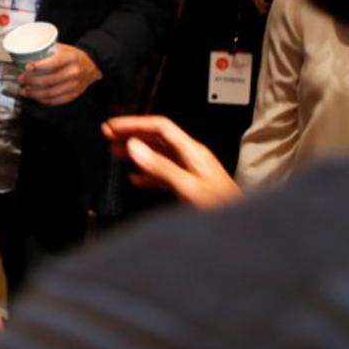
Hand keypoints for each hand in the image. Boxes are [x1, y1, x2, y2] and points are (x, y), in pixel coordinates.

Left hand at [19, 43, 101, 105]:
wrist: (92, 66)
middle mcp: (74, 72)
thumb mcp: (64, 48)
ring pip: (51, 93)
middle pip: (49, 80)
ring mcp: (75, 85)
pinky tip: (36, 98)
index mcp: (71, 58)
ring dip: (35, 94)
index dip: (39, 66)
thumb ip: (49, 49)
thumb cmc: (73, 56)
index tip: (27, 67)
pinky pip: (57, 101)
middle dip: (32, 81)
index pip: (54, 63)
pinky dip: (44, 101)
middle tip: (21, 79)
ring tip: (24, 91)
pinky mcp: (74, 94)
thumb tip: (27, 51)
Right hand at [102, 115, 241, 207]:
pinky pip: (162, 174)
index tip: (114, 126)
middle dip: (132, 134)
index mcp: (192, 151)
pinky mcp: (188, 186)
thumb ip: (160, 167)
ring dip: (136, 152)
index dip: (135, 123)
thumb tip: (135, 147)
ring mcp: (190, 171)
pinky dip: (146, 173)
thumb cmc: (222, 207)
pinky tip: (136, 178)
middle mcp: (191, 157)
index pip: (159, 127)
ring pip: (157, 155)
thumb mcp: (188, 186)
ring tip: (116, 152)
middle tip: (109, 134)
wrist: (240, 225)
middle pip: (157, 138)